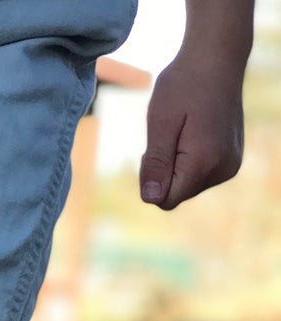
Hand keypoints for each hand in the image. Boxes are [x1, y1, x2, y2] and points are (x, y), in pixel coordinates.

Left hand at [140, 52, 245, 209]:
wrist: (217, 57)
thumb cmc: (184, 85)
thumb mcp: (160, 122)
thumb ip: (156, 163)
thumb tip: (151, 198)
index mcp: (204, 163)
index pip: (164, 200)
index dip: (151, 178)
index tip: (155, 148)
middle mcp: (223, 170)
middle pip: (176, 195)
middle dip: (164, 172)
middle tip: (168, 135)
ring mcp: (230, 166)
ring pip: (188, 186)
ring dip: (176, 166)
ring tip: (184, 131)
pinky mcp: (232, 160)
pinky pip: (201, 176)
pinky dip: (190, 161)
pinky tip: (195, 133)